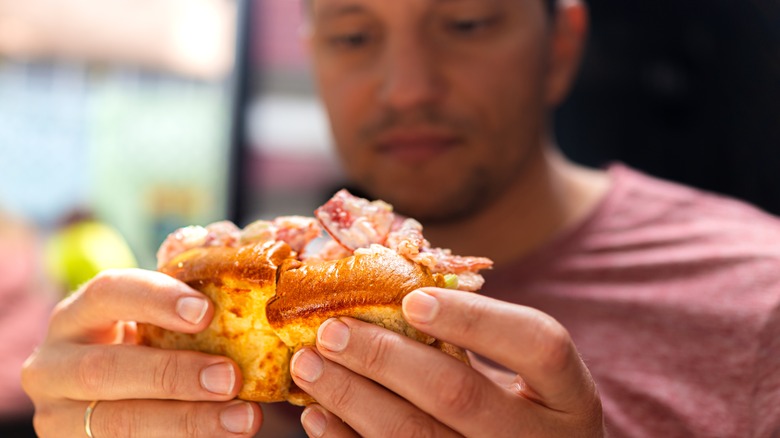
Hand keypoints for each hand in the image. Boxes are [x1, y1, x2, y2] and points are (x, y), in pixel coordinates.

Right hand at [21, 268, 261, 436]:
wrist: (114, 405)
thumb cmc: (145, 351)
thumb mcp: (152, 326)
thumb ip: (185, 306)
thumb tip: (237, 254)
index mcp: (75, 316)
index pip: (106, 293)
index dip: (155, 298)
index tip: (207, 312)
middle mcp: (53, 366)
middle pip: (104, 369)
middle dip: (173, 375)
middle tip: (230, 378)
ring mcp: (59, 416)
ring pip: (117, 422)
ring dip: (187, 421)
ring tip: (243, 419)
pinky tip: (220, 437)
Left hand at [290, 287, 603, 436]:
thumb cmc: (521, 413)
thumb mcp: (525, 380)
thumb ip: (477, 343)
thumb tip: (385, 290)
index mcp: (570, 396)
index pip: (538, 346)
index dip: (475, 319)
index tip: (413, 299)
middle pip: (460, 395)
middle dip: (385, 358)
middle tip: (332, 330)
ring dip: (352, 398)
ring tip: (309, 365)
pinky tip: (318, 416)